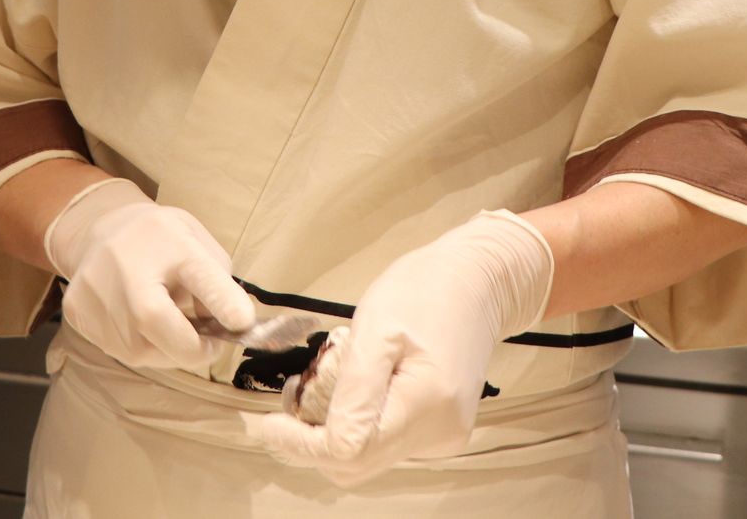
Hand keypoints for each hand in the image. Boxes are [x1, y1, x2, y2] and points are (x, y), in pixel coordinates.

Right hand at [42, 177, 256, 370]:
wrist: (101, 230)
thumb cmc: (162, 242)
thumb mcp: (198, 244)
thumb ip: (217, 283)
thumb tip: (230, 325)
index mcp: (172, 244)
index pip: (200, 274)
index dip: (223, 301)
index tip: (242, 323)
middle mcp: (129, 268)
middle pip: (158, 324)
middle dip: (192, 350)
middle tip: (210, 345)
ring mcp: (97, 293)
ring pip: (141, 351)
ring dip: (166, 350)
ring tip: (168, 324)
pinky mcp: (76, 314)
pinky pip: (118, 351)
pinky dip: (139, 347)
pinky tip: (139, 324)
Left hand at [258, 211, 552, 487]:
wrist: (479, 282)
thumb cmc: (424, 291)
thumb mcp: (376, 327)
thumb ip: (353, 389)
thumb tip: (322, 441)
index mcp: (425, 405)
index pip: (347, 452)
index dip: (300, 445)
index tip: (267, 421)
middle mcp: (439, 435)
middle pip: (356, 465)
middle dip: (312, 441)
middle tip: (290, 398)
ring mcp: (444, 438)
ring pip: (369, 458)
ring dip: (335, 433)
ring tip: (325, 384)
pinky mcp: (442, 433)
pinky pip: (386, 445)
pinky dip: (360, 426)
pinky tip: (356, 390)